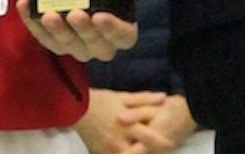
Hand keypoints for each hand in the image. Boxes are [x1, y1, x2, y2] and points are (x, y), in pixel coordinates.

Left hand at [18, 0, 144, 61]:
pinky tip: (25, 6)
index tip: (100, 16)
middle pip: (94, 45)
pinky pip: (43, 37)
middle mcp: (100, 43)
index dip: (112, 30)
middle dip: (83, 31)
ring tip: (49, 14)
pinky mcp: (55, 40)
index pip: (122, 37)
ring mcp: (76, 44)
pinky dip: (32, 23)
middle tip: (74, 14)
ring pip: (67, 45)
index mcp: (122, 30)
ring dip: (56, 31)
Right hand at [76, 89, 196, 153]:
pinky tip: (125, 148)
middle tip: (156, 147)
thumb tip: (165, 98)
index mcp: (127, 125)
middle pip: (141, 152)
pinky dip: (122, 152)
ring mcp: (109, 150)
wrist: (74, 108)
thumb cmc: (100, 100)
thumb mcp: (122, 97)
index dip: (163, 142)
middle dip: (150, 151)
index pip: (150, 138)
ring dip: (135, 151)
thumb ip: (145, 99)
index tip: (170, 143)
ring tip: (138, 146)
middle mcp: (119, 141)